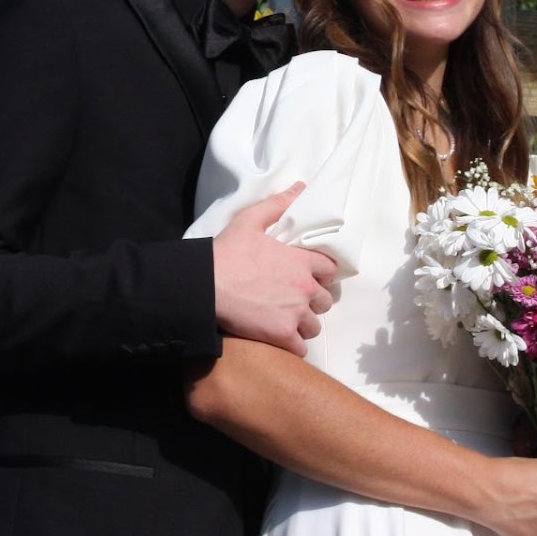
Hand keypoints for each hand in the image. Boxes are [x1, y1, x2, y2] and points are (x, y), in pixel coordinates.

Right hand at [212, 183, 335, 355]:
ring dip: (302, 324)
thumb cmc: (226, 252)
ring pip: (314, 326)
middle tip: (294, 301)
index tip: (308, 276)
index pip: (330, 270)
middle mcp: (304, 289)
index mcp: (301, 262)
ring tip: (284, 320)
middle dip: (312, 302)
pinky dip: (292, 345)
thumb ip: (278, 205)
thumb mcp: (250, 221)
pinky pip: (301, 348)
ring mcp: (295, 314)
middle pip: (325, 301)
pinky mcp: (282, 335)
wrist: (205, 285)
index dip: (320, 273)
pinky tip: (278, 338)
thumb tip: (301, 187)